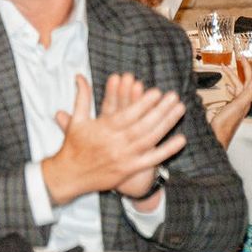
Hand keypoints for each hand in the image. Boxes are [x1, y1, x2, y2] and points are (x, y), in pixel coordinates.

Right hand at [41, 73, 184, 205]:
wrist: (70, 175)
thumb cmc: (73, 146)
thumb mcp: (76, 120)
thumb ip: (82, 97)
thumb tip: (79, 76)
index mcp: (103, 129)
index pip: (127, 114)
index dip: (143, 103)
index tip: (156, 92)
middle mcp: (116, 142)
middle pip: (143, 125)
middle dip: (160, 110)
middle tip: (174, 96)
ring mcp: (124, 157)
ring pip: (150, 139)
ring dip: (167, 124)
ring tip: (179, 109)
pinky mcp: (130, 169)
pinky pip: (152, 159)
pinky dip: (167, 150)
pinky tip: (181, 139)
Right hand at [208, 55, 251, 148]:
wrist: (217, 137)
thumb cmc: (225, 125)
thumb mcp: (237, 107)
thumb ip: (247, 95)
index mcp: (246, 99)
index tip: (251, 56)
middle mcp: (243, 100)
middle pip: (245, 80)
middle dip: (244, 68)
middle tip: (240, 56)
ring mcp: (237, 104)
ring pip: (237, 86)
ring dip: (233, 75)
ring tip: (226, 66)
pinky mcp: (230, 108)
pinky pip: (232, 94)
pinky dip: (229, 87)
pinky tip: (226, 86)